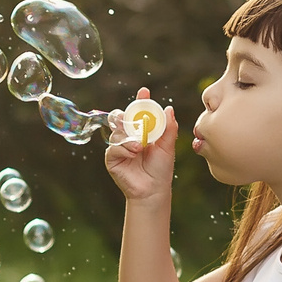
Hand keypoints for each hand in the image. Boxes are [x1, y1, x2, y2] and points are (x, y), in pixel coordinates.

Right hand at [104, 87, 176, 203]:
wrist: (153, 189)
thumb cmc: (161, 169)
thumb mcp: (167, 146)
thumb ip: (169, 128)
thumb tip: (169, 109)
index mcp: (142, 131)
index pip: (139, 112)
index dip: (140, 101)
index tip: (144, 92)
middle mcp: (128, 136)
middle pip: (120, 117)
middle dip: (124, 115)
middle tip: (131, 119)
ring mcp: (119, 146)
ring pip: (117, 132)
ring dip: (129, 138)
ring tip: (139, 147)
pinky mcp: (112, 158)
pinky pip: (114, 147)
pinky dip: (124, 149)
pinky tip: (133, 154)